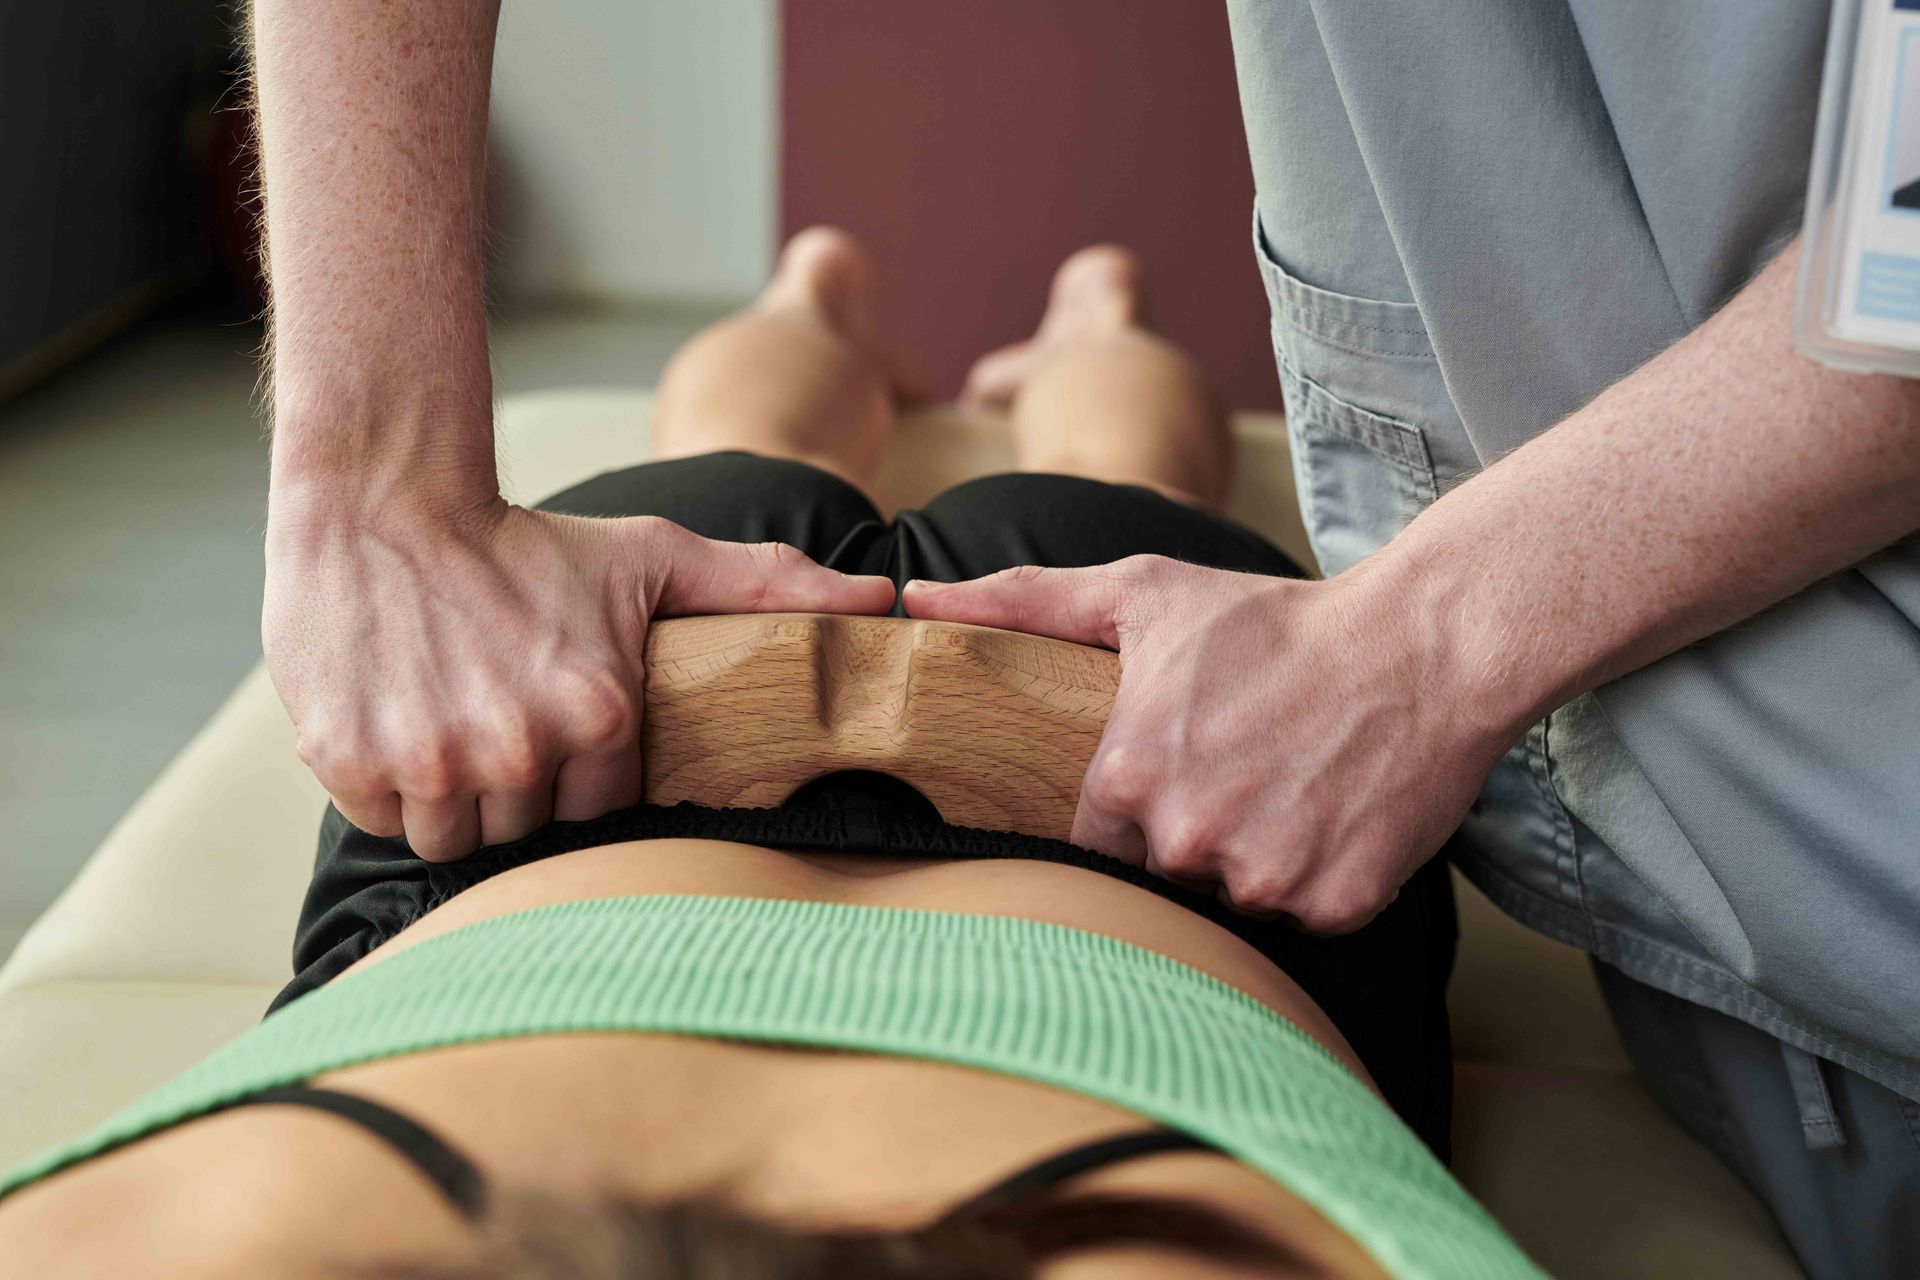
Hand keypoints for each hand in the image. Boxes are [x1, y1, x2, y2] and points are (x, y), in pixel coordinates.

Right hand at [265, 498, 894, 859]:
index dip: (577, 770)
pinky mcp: (350, 759)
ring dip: (450, 792)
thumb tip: (883, 599)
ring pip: (450, 836)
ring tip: (452, 712)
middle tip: (497, 709)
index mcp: (599, 715)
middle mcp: (514, 748)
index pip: (598, 808)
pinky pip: (381, 817)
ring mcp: (428, 759)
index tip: (554, 717)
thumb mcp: (659, 557)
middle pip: (523, 829)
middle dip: (515, 784)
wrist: (387, 501)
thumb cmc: (531, 541)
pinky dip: (385, 781)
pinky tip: (401, 712)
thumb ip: (773, 587)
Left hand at [904, 556, 1515, 931]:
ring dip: (1255, 854)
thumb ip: (1022, 602)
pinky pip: (1305, 912)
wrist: (1422, 643)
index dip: (1130, 810)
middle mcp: (1189, 840)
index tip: (1172, 772)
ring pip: (1234, 895)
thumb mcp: (1142, 593)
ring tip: (1289, 781)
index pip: (1093, 839)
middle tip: (1241, 766)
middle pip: (1163, 871)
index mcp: (1130, 778)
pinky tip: (1334, 811)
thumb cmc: (1272, 619)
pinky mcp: (1336, 904)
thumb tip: (915, 602)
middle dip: (1193, 830)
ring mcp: (1267, 878)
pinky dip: (1319, 873)